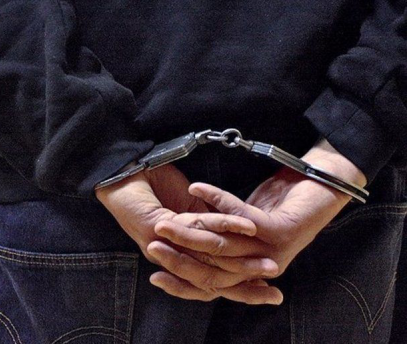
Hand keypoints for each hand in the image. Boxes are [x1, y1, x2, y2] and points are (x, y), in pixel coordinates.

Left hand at [96, 164, 281, 303]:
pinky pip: (195, 226)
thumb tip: (237, 238)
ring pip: (208, 254)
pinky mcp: (154, 226)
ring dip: (241, 256)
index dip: (240, 288)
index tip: (268, 291)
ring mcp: (160, 244)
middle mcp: (168, 257)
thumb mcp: (189, 211)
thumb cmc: (154, 188)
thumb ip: (208, 226)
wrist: (122, 172)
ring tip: (267, 260)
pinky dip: (223, 223)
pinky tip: (245, 225)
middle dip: (246, 281)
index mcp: (177, 255)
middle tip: (274, 281)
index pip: (211, 281)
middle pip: (211, 278)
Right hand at [151, 140, 364, 302]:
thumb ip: (217, 243)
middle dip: (178, 257)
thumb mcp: (239, 229)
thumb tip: (183, 251)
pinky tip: (196, 188)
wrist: (318, 185)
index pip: (208, 287)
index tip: (155, 274)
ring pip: (222, 246)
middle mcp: (259, 269)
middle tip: (152, 244)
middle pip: (211, 269)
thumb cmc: (274, 205)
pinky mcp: (280, 231)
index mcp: (248, 272)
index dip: (180, 283)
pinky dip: (215, 200)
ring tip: (164, 220)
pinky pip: (239, 216)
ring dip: (190, 231)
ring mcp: (272, 252)